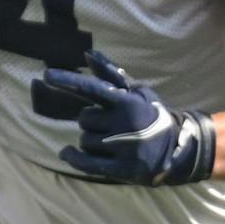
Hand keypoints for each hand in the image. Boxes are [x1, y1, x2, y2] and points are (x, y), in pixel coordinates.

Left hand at [29, 50, 215, 186]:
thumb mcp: (138, 92)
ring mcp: (123, 147)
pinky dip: (73, 158)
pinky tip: (66, 153)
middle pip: (84, 119)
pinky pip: (86, 163)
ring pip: (84, 140)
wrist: (178, 149)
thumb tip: (88, 55)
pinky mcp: (122, 169)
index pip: (92, 88)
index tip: (46, 74)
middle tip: (107, 125)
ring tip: (110, 142)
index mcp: (127, 102)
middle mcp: (124, 123)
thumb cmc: (152, 116)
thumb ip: (111, 74)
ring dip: (89, 141)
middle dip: (89, 121)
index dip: (68, 81)